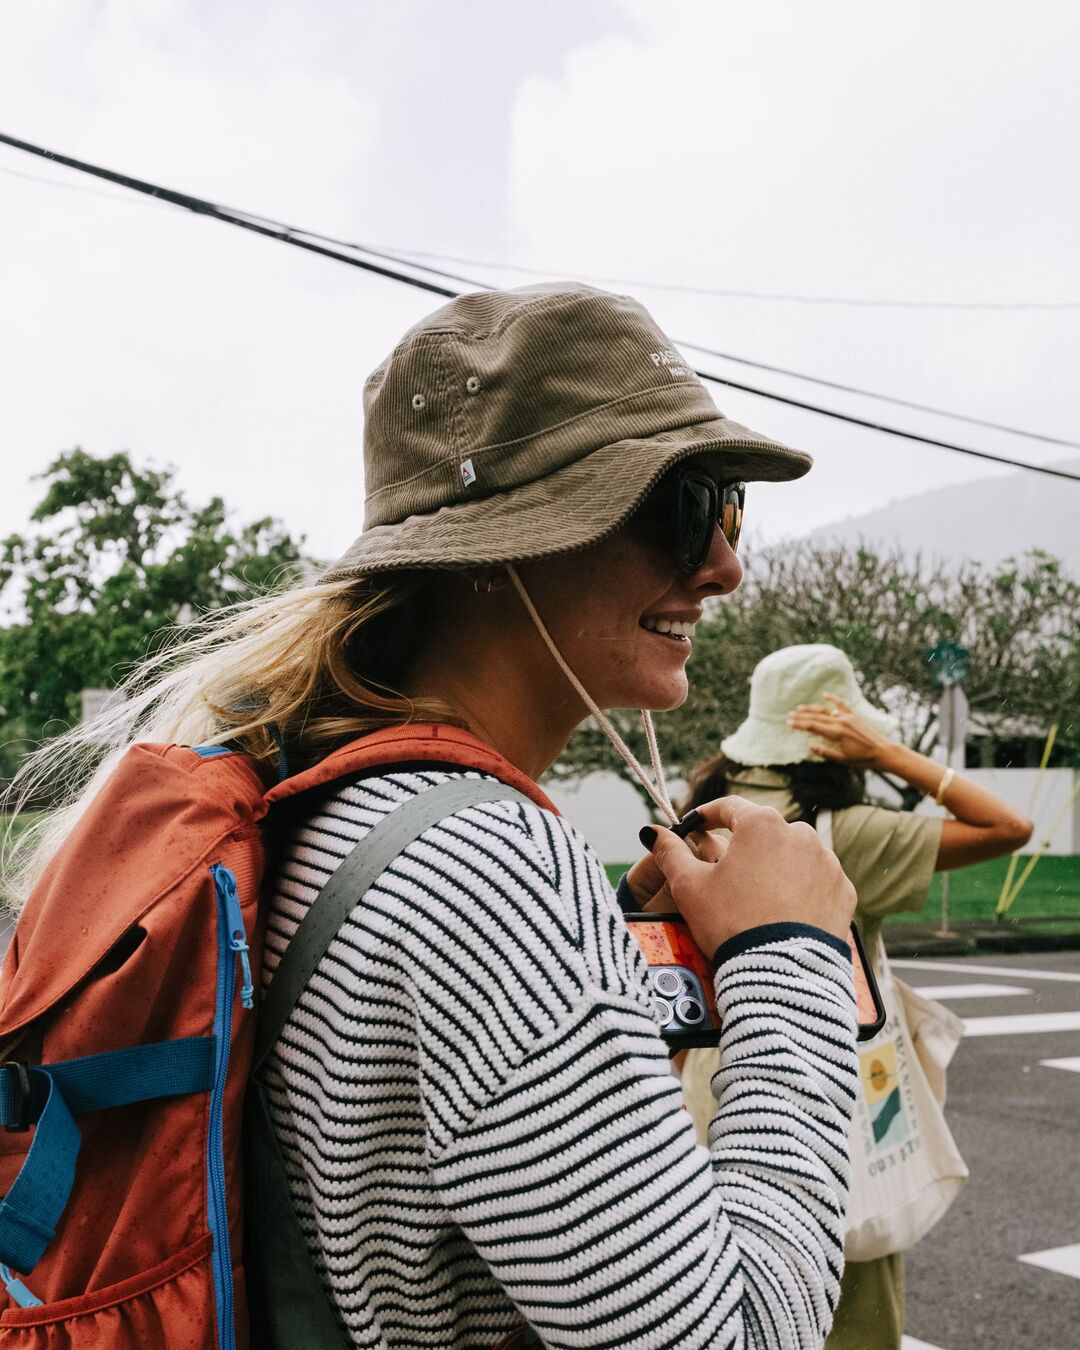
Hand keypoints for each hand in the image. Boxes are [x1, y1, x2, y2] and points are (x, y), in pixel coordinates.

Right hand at [637, 797, 855, 954]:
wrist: (781, 977)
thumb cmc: (731, 924)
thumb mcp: (689, 886)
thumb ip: (670, 852)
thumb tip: (651, 832)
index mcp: (761, 824)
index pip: (729, 807)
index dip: (707, 815)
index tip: (695, 826)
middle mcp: (800, 834)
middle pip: (764, 833)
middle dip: (745, 848)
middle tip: (726, 876)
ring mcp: (827, 863)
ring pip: (793, 856)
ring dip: (775, 869)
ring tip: (756, 900)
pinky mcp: (844, 891)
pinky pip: (817, 882)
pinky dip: (801, 891)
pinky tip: (783, 912)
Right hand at [786, 692, 890, 769]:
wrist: (883, 751)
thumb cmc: (863, 759)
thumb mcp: (843, 759)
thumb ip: (826, 752)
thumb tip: (810, 746)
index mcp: (836, 733)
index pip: (813, 727)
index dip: (800, 724)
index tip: (789, 723)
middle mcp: (841, 722)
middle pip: (816, 717)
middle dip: (802, 716)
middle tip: (789, 715)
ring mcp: (848, 717)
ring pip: (826, 711)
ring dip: (812, 708)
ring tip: (800, 707)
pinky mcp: (854, 716)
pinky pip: (841, 705)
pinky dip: (833, 699)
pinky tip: (825, 695)